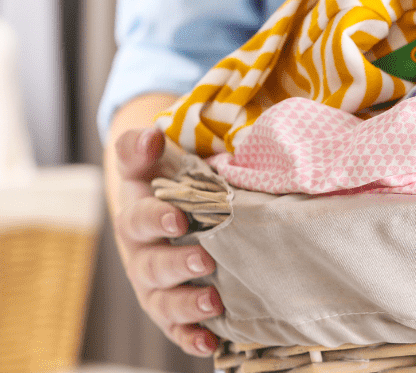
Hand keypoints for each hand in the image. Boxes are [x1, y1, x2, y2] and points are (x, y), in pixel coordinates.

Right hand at [110, 127, 223, 355]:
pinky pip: (179, 329)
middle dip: (176, 266)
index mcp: (137, 218)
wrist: (171, 206)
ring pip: (163, 303)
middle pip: (150, 267)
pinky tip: (211, 342)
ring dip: (187, 306)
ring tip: (214, 303)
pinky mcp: (174, 311)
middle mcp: (142, 256)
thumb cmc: (167, 182)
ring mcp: (157, 287)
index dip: (156, 219)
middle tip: (205, 261)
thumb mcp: (153, 159)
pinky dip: (192, 338)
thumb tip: (151, 136)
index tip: (179, 218)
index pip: (139, 219)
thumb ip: (143, 146)